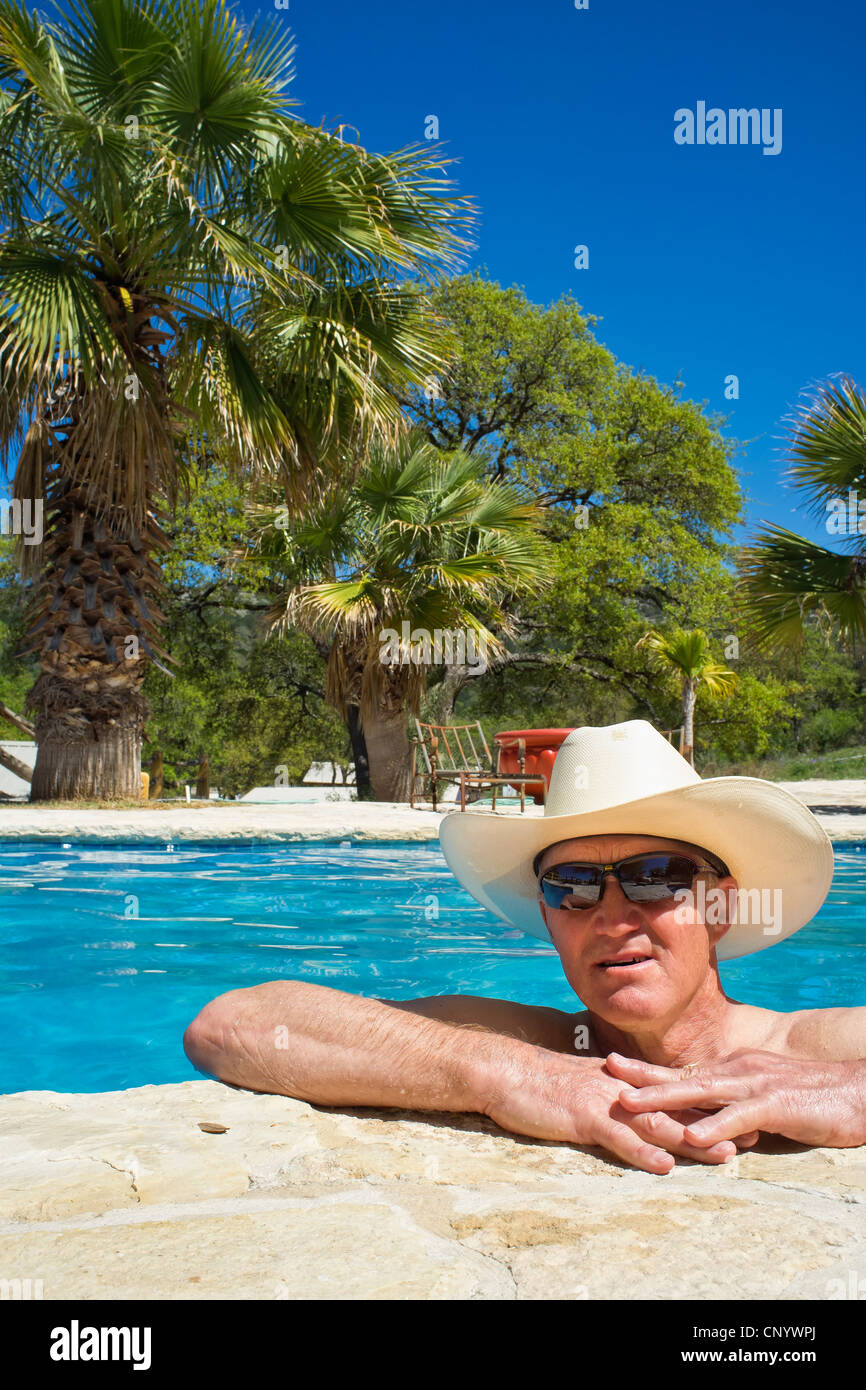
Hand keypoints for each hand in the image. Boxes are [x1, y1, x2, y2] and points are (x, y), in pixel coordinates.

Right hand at [480, 1050, 746, 1173]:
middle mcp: (620, 1089)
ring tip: (724, 1155)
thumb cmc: (539, 1082)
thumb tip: (631, 1109)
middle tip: (752, 1135)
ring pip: (656, 1123)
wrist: (504, 1070)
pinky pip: (617, 1137)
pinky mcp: (583, 1117)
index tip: (740, 1114)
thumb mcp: (581, 1085)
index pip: (671, 1094)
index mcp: (622, 1082)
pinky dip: (642, 1152)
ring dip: (692, 1140)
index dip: (706, 1105)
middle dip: (715, 1122)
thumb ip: (609, 1095)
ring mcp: (603, 1102)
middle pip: (675, 1107)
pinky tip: (664, 1166)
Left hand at [607, 1050, 865, 1148]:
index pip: (684, 1071)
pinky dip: (714, 1126)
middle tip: (606, 1076)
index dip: (648, 1071)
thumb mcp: (765, 1096)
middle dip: (642, 1077)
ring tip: (631, 1106)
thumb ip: (736, 1104)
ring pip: (700, 1092)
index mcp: (734, 1070)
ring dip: (663, 1099)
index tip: (613, 1067)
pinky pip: (739, 1116)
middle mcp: (738, 1072)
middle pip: (681, 1076)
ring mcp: (754, 1086)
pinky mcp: (775, 1104)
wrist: (856, 1091)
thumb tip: (709, 1120)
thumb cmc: (812, 1097)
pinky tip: (691, 1136)